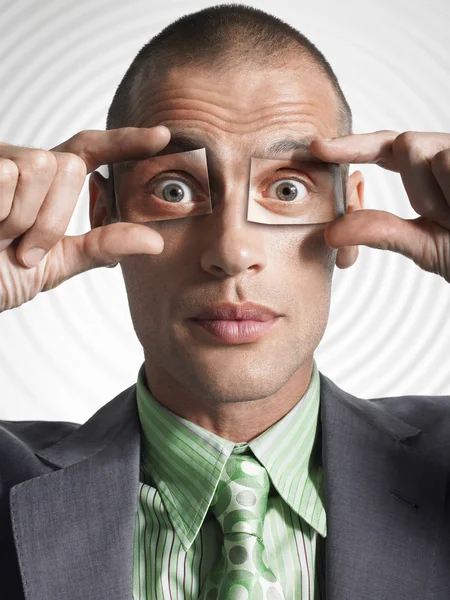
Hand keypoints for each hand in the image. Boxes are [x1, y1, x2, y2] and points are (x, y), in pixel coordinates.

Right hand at [0, 126, 170, 311]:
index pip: (90, 151)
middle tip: (24, 247)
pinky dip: (0, 214)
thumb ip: (101, 247)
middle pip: (68, 165)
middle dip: (52, 217)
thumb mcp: (55, 263)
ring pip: (40, 167)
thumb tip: (155, 243)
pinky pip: (7, 175)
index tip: (162, 137)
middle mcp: (22, 165)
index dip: (126, 142)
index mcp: (44, 186)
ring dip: (25, 219)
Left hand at [309, 131, 449, 281]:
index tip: (317, 148)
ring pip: (425, 150)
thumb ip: (382, 231)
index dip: (352, 145)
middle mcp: (449, 153)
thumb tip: (331, 231)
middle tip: (448, 219)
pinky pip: (447, 159)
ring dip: (438, 195)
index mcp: (431, 171)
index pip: (387, 148)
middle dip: (417, 186)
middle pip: (406, 143)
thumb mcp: (426, 245)